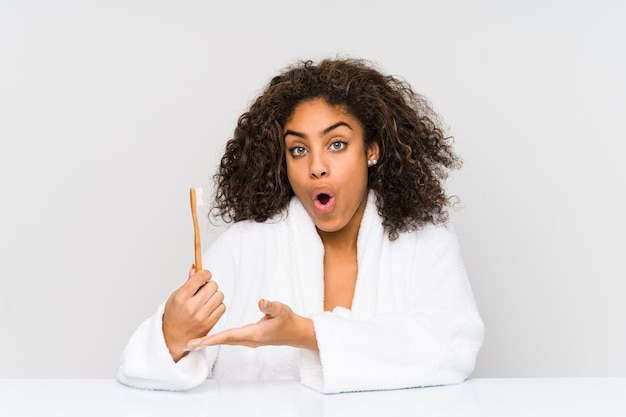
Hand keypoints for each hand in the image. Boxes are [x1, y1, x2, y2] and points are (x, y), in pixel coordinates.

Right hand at [162, 265, 224, 361]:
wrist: (173, 338)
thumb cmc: (174, 316)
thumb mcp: (175, 297)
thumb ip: (188, 283)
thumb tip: (195, 267)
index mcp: (181, 297)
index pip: (199, 277)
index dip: (205, 273)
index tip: (205, 275)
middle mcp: (191, 307)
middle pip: (212, 285)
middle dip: (209, 285)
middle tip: (204, 290)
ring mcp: (201, 316)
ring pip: (219, 295)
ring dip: (215, 295)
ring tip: (206, 299)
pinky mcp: (209, 324)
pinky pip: (222, 307)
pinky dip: (218, 305)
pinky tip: (209, 308)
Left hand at [186, 299, 317, 351]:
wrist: (295, 333)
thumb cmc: (288, 321)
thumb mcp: (282, 310)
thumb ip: (271, 306)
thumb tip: (261, 302)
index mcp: (254, 334)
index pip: (229, 336)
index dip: (213, 338)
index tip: (199, 341)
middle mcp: (249, 339)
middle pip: (223, 341)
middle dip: (206, 342)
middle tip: (188, 343)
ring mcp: (248, 340)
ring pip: (226, 341)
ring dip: (210, 341)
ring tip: (194, 341)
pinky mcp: (249, 338)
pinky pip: (230, 339)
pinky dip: (219, 337)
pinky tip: (211, 336)